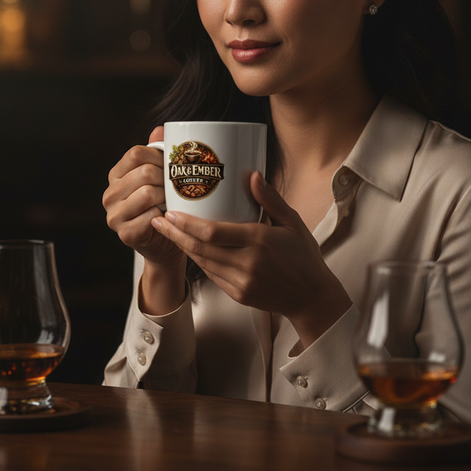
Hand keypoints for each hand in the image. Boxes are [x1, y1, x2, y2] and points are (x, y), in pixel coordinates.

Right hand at [102, 126, 186, 311]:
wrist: (167, 243)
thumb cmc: (166, 206)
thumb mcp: (162, 177)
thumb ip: (158, 153)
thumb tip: (160, 129)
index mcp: (116, 175)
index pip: (136, 153)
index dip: (159, 157)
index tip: (172, 167)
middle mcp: (109, 194)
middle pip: (143, 172)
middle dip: (166, 179)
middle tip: (175, 189)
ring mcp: (113, 215)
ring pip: (147, 193)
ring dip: (166, 198)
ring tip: (171, 203)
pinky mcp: (124, 234)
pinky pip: (150, 217)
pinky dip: (164, 217)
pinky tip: (166, 219)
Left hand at [152, 172, 351, 347]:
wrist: (312, 297)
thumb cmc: (304, 256)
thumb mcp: (292, 222)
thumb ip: (270, 198)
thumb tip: (252, 174)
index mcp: (259, 241)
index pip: (212, 232)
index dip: (186, 223)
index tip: (171, 211)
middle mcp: (247, 264)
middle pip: (200, 248)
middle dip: (175, 234)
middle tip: (159, 219)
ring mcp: (241, 282)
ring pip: (202, 262)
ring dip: (183, 246)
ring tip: (168, 231)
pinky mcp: (238, 294)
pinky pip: (211, 275)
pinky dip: (199, 260)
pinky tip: (190, 247)